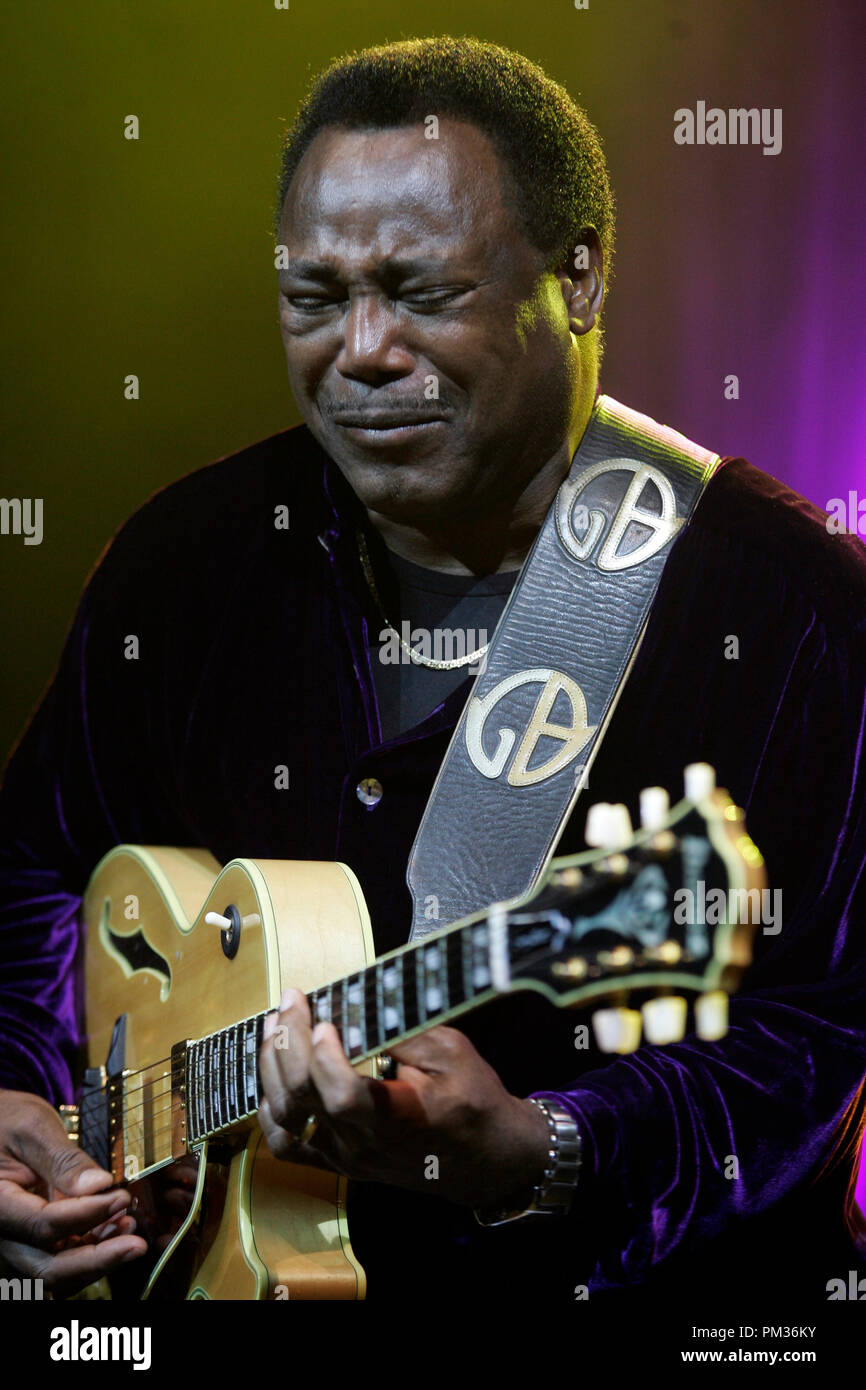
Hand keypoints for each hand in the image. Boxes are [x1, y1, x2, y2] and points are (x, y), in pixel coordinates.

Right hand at [0, 1089, 146, 1294]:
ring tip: (129, 1227)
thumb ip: (63, 1160)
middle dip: (96, 1260)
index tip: (120, 1197)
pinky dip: (90, 1248)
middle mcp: (1, 1232)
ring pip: (55, 1269)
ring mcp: (16, 1240)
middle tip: (136, 1244)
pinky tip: (116, 1225)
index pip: (41, 1224)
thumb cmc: (6, 1121)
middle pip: (45, 1267)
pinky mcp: (33, 1239)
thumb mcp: (33, 1128)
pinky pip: (59, 1256)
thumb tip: (100, 1186)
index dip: (86, 1215)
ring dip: (96, 1258)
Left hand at [258, 989, 550, 1206]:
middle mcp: (364, 1144)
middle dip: (289, 1041)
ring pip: (286, 1118)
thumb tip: (355, 1004)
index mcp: (399, 1119)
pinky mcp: (337, 1163)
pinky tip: (272, 1078)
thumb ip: (403, 1033)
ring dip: (272, 1067)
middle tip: (291, 1000)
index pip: (344, 1098)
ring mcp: (345, 1157)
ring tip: (276, 1024)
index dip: (324, 1059)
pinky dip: (269, 1110)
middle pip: (304, 1098)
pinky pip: (286, 1145)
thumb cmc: (473, 1100)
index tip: (325, 1021)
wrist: (487, 1159)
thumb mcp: (452, 1054)